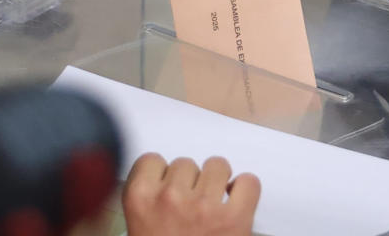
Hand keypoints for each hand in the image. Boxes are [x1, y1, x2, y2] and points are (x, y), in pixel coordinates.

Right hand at [121, 155, 259, 235]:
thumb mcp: (140, 229)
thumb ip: (150, 198)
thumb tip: (168, 176)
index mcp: (140, 200)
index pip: (152, 160)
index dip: (162, 175)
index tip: (167, 186)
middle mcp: (169, 197)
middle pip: (185, 163)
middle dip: (190, 183)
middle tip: (190, 208)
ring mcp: (203, 206)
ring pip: (217, 166)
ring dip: (217, 183)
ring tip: (212, 207)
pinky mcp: (234, 218)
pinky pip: (249, 182)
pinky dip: (246, 192)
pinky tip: (235, 206)